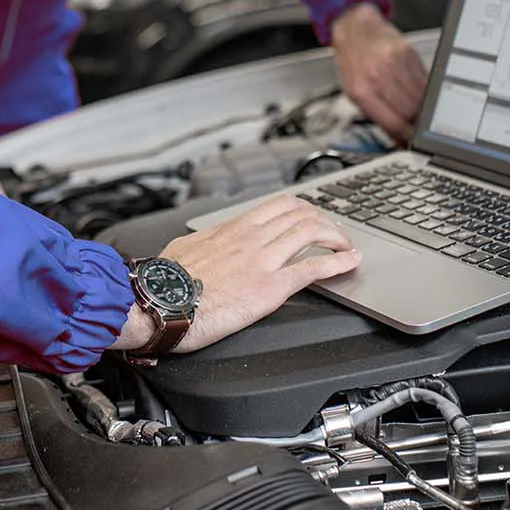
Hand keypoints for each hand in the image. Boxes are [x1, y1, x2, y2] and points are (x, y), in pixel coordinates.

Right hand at [108, 196, 360, 353]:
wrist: (160, 303)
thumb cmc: (166, 281)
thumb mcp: (184, 248)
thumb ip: (203, 242)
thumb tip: (204, 243)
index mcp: (231, 228)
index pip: (277, 205)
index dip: (302, 209)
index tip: (312, 216)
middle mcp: (251, 238)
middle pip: (300, 214)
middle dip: (325, 221)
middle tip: (335, 233)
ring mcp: (263, 260)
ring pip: (311, 233)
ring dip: (336, 238)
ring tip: (346, 246)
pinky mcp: (270, 287)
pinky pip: (312, 268)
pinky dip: (337, 263)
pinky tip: (349, 263)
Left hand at [330, 2, 427, 143]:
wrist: (355, 28)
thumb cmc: (353, 61)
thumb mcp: (353, 91)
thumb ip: (376, 113)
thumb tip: (398, 137)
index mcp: (361, 91)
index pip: (393, 124)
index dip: (408, 139)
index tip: (414, 146)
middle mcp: (378, 77)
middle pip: (411, 113)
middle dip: (418, 127)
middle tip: (422, 134)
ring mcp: (395, 64)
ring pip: (421, 99)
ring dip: (425, 111)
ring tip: (423, 117)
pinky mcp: (409, 54)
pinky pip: (424, 82)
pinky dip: (427, 94)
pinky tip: (423, 98)